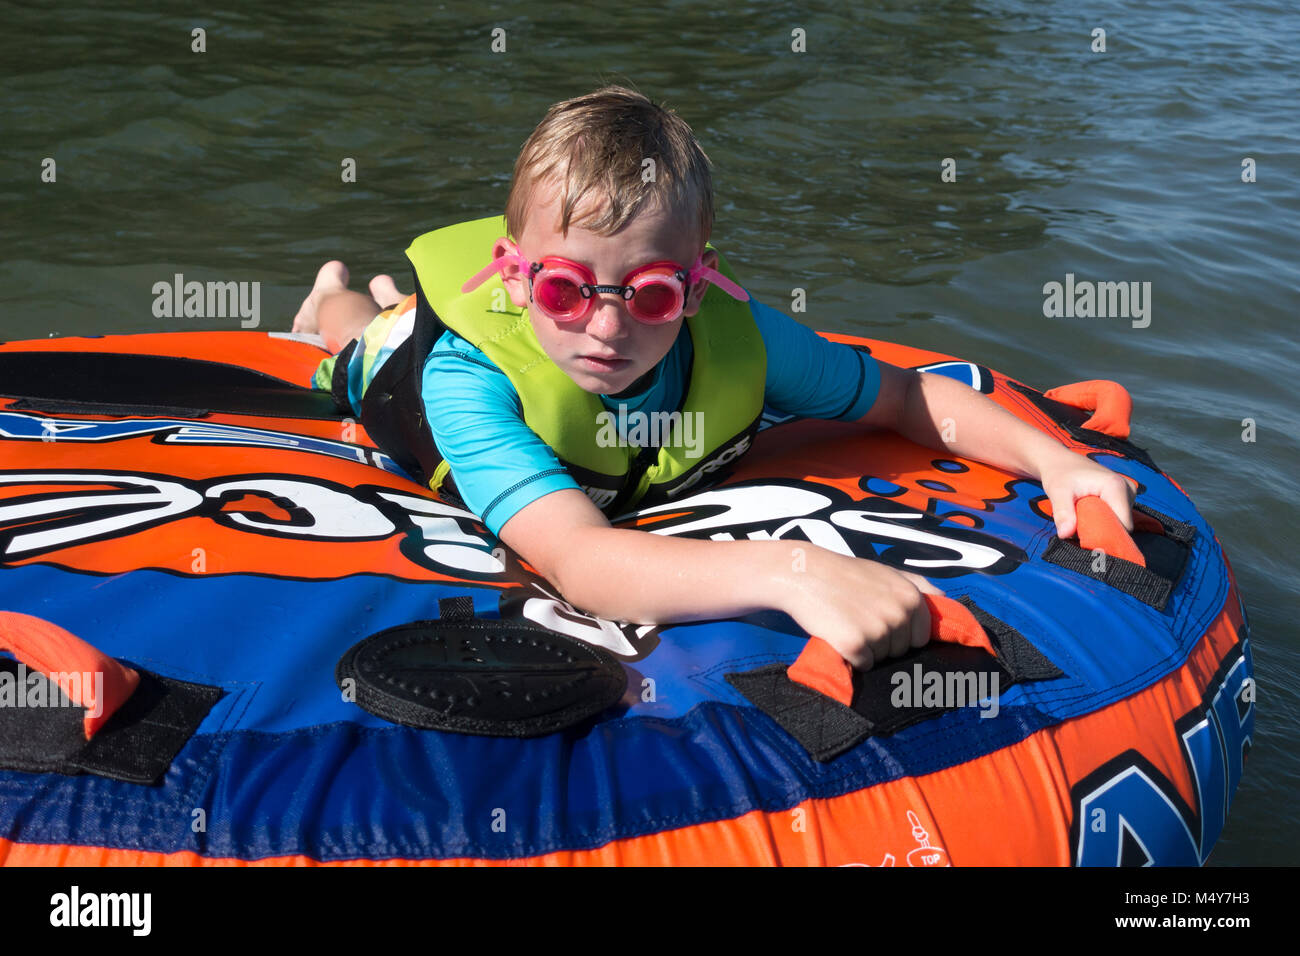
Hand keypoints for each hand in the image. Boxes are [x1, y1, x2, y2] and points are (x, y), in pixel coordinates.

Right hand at [780, 547, 945, 669]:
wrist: (804, 574)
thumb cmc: (846, 574)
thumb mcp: (888, 572)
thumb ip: (919, 585)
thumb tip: (947, 600)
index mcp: (912, 598)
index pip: (921, 637)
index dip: (901, 634)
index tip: (880, 619)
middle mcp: (900, 614)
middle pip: (901, 651)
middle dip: (884, 642)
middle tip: (859, 618)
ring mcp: (878, 630)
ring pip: (882, 659)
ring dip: (866, 649)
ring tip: (848, 623)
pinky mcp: (855, 644)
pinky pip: (863, 665)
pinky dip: (851, 656)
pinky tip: (839, 634)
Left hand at [1037, 449, 1136, 538]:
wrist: (1060, 462)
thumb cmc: (1059, 474)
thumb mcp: (1057, 492)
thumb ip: (1063, 513)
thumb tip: (1065, 534)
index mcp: (1116, 487)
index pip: (1123, 525)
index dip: (1107, 536)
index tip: (1086, 539)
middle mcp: (1128, 489)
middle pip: (1122, 525)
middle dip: (1102, 532)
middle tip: (1079, 529)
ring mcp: (1128, 493)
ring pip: (1119, 522)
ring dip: (1102, 527)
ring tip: (1082, 518)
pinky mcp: (1123, 497)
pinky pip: (1117, 517)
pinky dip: (1103, 521)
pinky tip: (1088, 515)